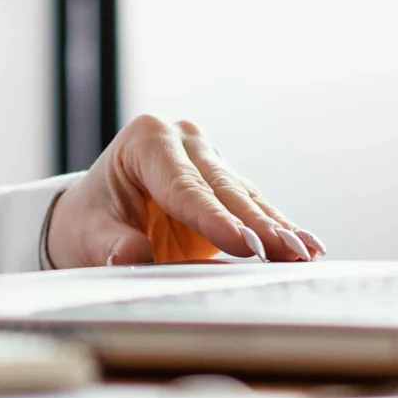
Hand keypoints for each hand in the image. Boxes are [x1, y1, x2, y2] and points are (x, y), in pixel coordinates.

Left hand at [45, 115, 324, 266]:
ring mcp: (209, 159)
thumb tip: (131, 257)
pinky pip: (255, 209)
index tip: (242, 244)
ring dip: (278, 228)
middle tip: (287, 252)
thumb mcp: (88, 233)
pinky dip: (280, 229)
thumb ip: (111, 244)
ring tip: (307, 254)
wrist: (97, 216)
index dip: (213, 217)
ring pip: (246, 198)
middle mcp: (183, 141)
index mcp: (146, 140)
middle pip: (223, 189)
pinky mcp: (226, 185)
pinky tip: (309, 247)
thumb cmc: (89, 221)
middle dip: (257, 224)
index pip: (183, 185)